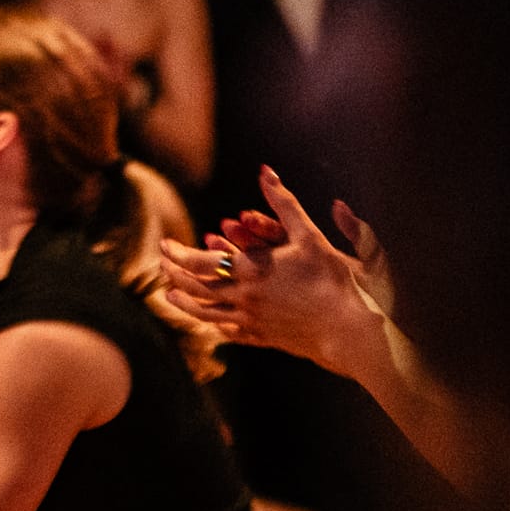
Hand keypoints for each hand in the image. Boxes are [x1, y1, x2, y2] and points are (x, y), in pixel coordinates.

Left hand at [157, 168, 386, 376]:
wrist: (348, 329)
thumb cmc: (331, 279)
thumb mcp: (308, 235)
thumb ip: (284, 203)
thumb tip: (265, 171)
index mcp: (250, 271)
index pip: (199, 262)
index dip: (177, 254)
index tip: (164, 245)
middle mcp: (243, 297)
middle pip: (196, 287)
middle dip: (174, 274)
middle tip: (161, 265)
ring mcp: (250, 321)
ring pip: (206, 313)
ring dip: (184, 302)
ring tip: (168, 295)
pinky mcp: (262, 338)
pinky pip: (229, 332)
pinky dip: (212, 325)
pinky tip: (207, 322)